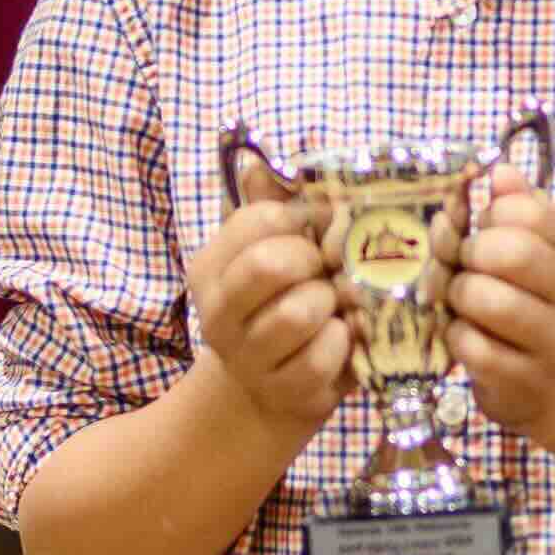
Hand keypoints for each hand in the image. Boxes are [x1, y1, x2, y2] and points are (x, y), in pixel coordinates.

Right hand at [187, 190, 351, 451]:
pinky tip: (343, 338)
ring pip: (297, 313)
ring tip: (335, 305)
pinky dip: (343, 343)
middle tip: (327, 269)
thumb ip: (269, 207)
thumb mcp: (269, 253)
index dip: (303, 216)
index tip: (320, 226)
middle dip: (313, 260)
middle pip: (269, 265)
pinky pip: (322, 357)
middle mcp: (219, 314)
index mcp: (211, 269)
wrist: (264, 391)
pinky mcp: (285, 393)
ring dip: (331, 304)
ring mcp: (248, 359)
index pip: (257, 220)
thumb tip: (261, 161)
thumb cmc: (277, 304)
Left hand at [447, 175, 554, 451]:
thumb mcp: (540, 252)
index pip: (527, 210)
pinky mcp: (520, 380)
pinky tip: (463, 335)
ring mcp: (550, 341)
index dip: (489, 215)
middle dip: (470, 253)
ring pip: (486, 299)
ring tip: (462, 300)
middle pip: (511, 252)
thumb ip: (519, 207)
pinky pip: (469, 344)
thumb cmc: (540, 306)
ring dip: (458, 295)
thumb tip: (497, 170)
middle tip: (466, 265)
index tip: (484, 230)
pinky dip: (454, 335)